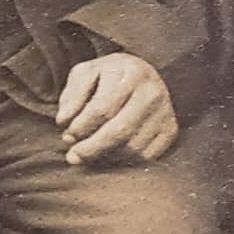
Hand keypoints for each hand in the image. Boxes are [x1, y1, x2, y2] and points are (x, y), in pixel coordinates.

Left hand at [56, 53, 178, 165]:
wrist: (142, 75)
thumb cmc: (108, 76)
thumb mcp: (86, 74)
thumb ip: (72, 95)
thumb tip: (63, 122)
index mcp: (129, 72)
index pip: (102, 108)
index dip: (81, 127)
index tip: (66, 136)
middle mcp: (151, 92)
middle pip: (119, 131)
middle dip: (91, 148)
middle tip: (73, 157)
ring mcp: (165, 112)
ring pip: (133, 147)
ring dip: (106, 157)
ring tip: (89, 155)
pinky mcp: (171, 130)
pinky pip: (147, 156)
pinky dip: (124, 161)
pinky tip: (109, 156)